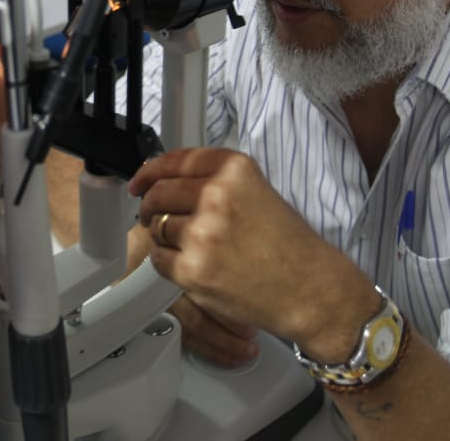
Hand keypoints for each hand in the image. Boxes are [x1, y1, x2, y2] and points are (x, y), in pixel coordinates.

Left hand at [129, 147, 378, 362]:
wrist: (310, 289)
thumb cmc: (288, 245)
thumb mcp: (256, 191)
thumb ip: (215, 181)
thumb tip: (168, 179)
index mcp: (233, 170)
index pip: (176, 160)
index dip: (151, 171)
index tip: (140, 182)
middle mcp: (216, 196)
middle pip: (159, 193)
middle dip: (151, 206)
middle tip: (154, 216)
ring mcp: (203, 234)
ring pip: (157, 227)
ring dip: (164, 237)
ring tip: (190, 247)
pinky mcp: (193, 270)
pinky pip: (159, 259)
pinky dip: (168, 263)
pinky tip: (192, 265)